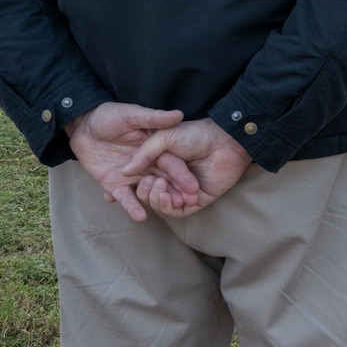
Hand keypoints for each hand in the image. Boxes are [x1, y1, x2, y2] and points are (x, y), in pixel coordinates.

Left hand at [66, 103, 191, 221]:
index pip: (172, 164)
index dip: (183, 175)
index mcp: (155, 149)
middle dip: (176, 193)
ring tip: (166, 208)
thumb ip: (154, 118)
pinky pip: (126, 197)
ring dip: (157, 200)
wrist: (83, 126)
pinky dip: (132, 207)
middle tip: (188, 203)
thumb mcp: (132, 114)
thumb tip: (178, 114)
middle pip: (164, 181)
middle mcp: (147, 165)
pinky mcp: (115, 184)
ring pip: (148, 191)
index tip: (194, 187)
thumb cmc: (110, 115)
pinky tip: (140, 217)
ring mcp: (132, 176)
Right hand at [121, 117, 253, 219]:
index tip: (130, 179)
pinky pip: (177, 212)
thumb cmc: (195, 134)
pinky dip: (169, 207)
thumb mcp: (163, 137)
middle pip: (149, 195)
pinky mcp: (196, 200)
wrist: (223, 140)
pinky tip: (169, 196)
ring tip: (162, 187)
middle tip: (152, 182)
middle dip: (145, 192)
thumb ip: (144, 154)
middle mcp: (170, 180)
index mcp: (161, 166)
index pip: (141, 181)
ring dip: (156, 200)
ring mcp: (183, 191)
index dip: (133, 184)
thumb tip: (124, 172)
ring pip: (160, 206)